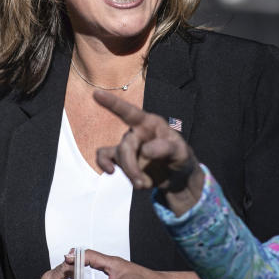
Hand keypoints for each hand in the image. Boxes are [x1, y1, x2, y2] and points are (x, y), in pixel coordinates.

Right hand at [93, 88, 203, 212]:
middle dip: (131, 166)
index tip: (96, 94)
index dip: (113, 104)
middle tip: (142, 184)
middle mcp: (137, 131)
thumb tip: (145, 150)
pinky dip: (104, 164)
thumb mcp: (182, 153)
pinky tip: (110, 172)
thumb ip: (166, 148)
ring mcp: (129, 145)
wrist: (178, 177)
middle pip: (126, 145)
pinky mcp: (122, 158)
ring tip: (143, 185)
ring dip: (129, 172)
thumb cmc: (181, 158)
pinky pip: (104, 156)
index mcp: (151, 124)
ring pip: (118, 155)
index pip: (130, 112)